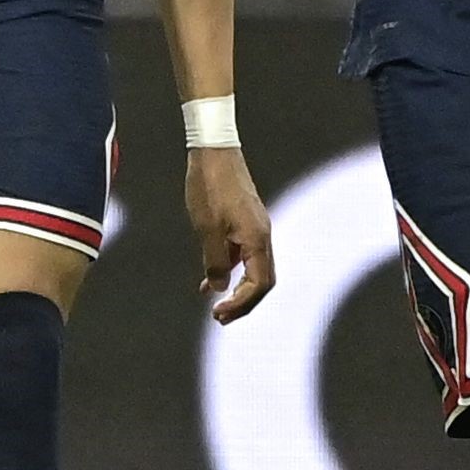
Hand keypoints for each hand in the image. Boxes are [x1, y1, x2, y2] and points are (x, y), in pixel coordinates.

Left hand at [188, 146, 275, 323]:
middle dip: (243, 303)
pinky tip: (211, 278)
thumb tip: (219, 288)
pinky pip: (245, 254)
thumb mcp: (207, 229)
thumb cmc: (210, 187)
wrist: (214, 151)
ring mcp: (256, 228)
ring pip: (254, 269)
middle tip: (219, 318)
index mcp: (257, 239)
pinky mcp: (247, 221)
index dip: (241, 304)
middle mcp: (262, 236)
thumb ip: (214, 263)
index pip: (259, 285)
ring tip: (215, 304)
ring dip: (237, 289)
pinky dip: (231, 270)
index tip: (217, 313)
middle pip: (262, 281)